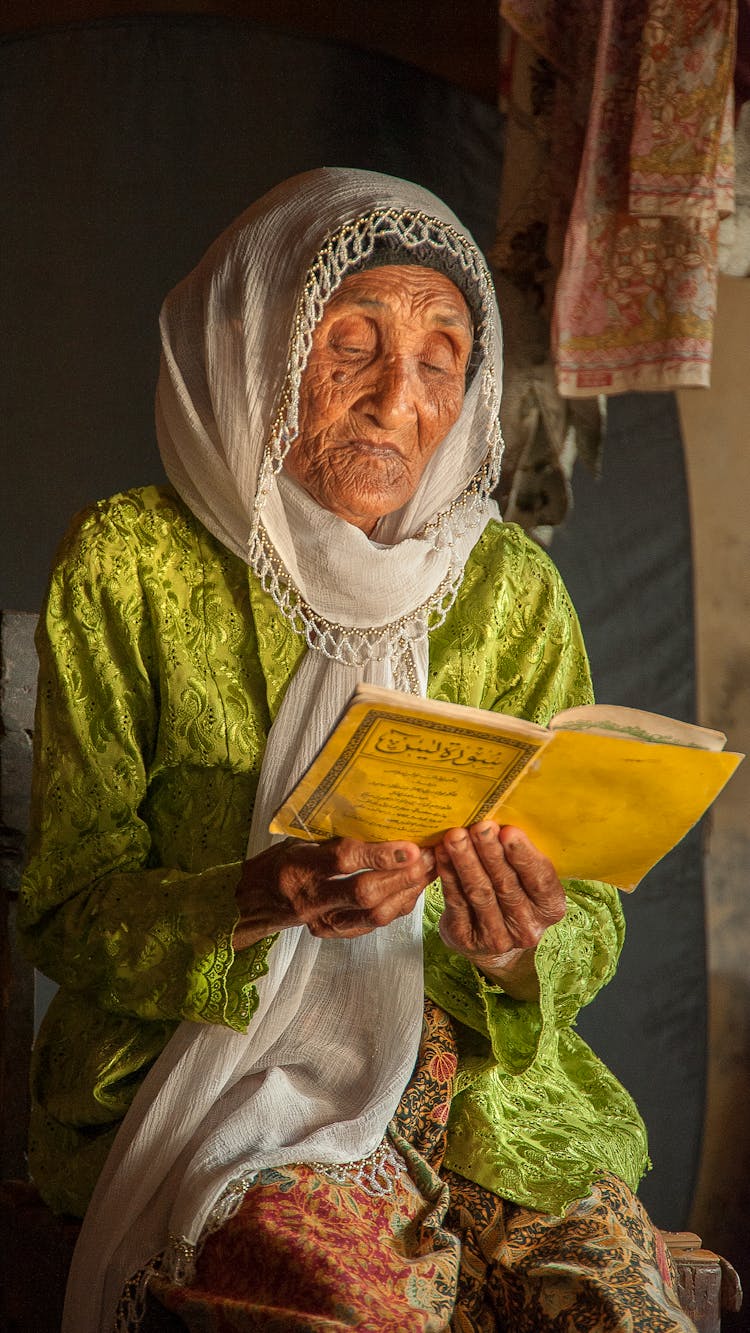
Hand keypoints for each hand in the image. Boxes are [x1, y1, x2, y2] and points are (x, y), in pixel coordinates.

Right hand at [234, 837, 435, 949]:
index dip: (380, 855)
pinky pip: (375, 924)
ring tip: (430, 870)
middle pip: (365, 893)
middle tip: (431, 856)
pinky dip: (399, 905)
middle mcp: (311, 899)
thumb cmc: (282, 861)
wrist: (256, 901)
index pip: (344, 861)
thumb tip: (383, 817)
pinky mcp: (335, 934)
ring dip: (408, 892)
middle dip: (403, 875)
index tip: (410, 845)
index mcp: (299, 867)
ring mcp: (323, 922)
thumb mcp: (300, 840)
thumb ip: (334, 835)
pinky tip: (414, 888)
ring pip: (375, 914)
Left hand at [435, 822, 565, 997]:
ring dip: (466, 861)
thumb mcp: (526, 879)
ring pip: (480, 893)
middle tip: (478, 826)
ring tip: (455, 836)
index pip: (540, 880)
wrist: (491, 940)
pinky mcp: (467, 939)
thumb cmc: (513, 894)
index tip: (508, 831)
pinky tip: (441, 854)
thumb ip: (520, 857)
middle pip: (506, 885)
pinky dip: (448, 875)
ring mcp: (497, 938)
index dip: (524, 855)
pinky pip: (456, 901)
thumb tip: (502, 819)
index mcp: (550, 908)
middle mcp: (527, 928)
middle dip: (490, 852)